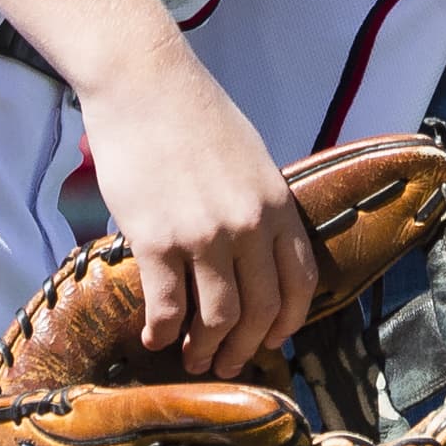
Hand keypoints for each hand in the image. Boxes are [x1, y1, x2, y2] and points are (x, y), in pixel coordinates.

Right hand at [78, 45, 318, 377]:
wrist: (144, 82)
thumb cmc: (193, 114)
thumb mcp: (249, 158)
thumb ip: (257, 205)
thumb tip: (255, 252)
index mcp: (276, 202)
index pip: (301, 280)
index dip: (288, 320)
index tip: (272, 339)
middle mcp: (248, 224)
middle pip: (260, 310)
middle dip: (244, 348)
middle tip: (226, 363)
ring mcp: (204, 234)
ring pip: (217, 318)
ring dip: (204, 349)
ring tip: (192, 358)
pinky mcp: (157, 239)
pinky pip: (167, 307)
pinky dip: (163, 333)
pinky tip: (154, 338)